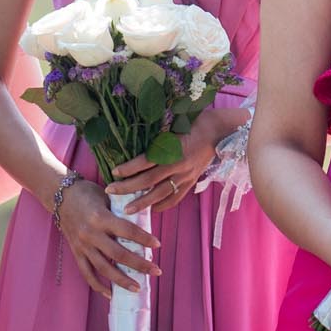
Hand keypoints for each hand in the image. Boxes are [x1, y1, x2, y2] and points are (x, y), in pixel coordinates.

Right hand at [51, 175, 159, 295]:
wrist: (60, 195)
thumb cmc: (87, 192)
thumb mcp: (107, 196)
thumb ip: (121, 210)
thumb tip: (144, 220)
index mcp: (100, 217)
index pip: (127, 231)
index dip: (144, 238)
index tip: (158, 244)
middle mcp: (90, 234)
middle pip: (119, 254)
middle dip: (140, 264)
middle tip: (156, 271)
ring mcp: (82, 245)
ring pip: (104, 268)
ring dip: (122, 280)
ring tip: (137, 288)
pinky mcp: (75, 252)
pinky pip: (87, 273)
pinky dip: (98, 285)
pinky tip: (110, 294)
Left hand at [107, 107, 241, 214]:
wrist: (220, 130)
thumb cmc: (196, 121)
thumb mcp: (176, 122)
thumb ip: (158, 134)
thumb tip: (136, 137)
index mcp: (174, 148)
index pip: (146, 161)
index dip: (129, 168)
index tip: (114, 172)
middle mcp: (179, 164)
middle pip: (149, 180)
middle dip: (128, 187)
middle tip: (111, 191)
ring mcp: (186, 175)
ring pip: (161, 192)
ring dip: (142, 202)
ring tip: (127, 209)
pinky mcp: (192, 180)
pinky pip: (176, 197)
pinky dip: (163, 204)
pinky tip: (152, 209)